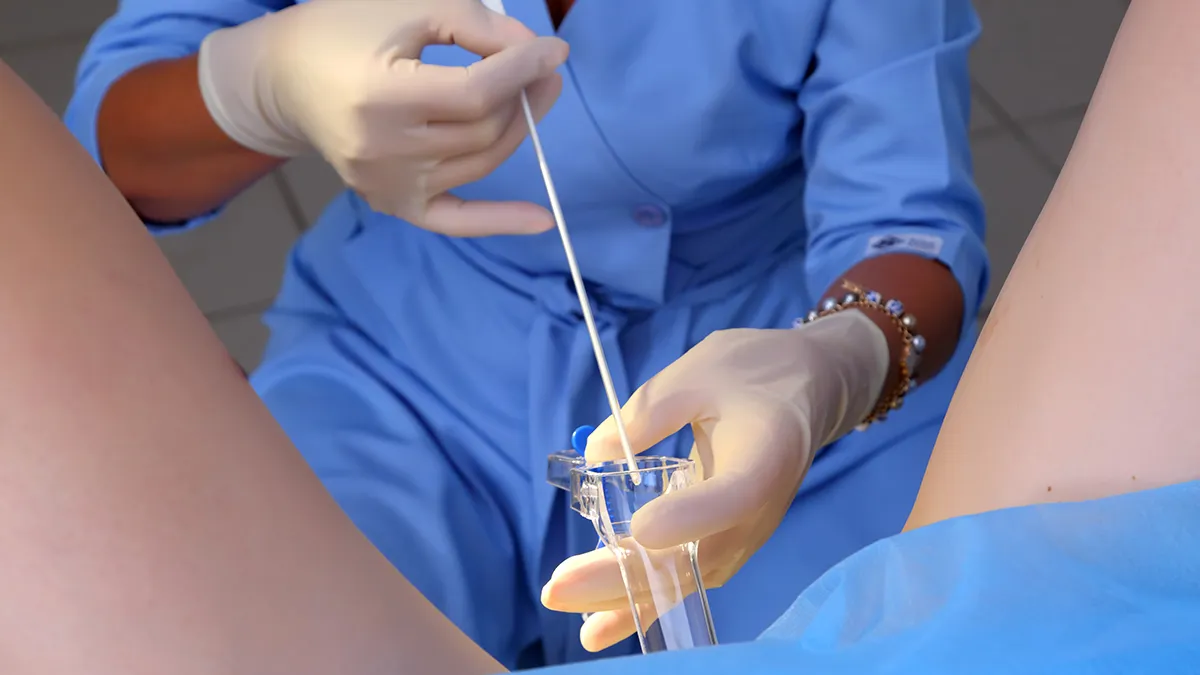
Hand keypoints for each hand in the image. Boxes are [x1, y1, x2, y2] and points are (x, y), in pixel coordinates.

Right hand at [198, 0, 567, 234]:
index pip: (475, 94)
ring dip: (516, 127)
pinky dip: (501, 221)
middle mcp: (382, 150)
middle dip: (523, 95)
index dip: (523, 70)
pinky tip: (542, 221)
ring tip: (530, 95)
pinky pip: (457, 220)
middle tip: (541, 68)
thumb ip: (476, 26)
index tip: (554, 50)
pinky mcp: (392, 202)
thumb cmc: (344, 31)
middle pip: (484, 129)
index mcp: (379, 96)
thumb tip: (537, 55)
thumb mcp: (407, 8)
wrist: (285, 77)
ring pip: (482, 161)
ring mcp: (387, 184)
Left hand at [541, 310, 890, 651]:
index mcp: (766, 456)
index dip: (689, 518)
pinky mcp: (726, 545)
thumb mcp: (699, 371)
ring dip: (621, 595)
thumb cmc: (755, 372)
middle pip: (693, 559)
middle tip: (557, 587)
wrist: (808, 391)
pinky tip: (596, 623)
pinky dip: (640, 602)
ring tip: (563, 599)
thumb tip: (594, 455)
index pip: (732, 498)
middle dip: (621, 578)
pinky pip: (683, 581)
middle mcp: (758, 512)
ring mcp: (743, 537)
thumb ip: (646, 412)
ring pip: (683, 580)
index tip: (639, 530)